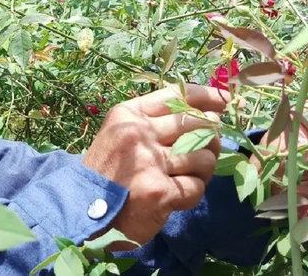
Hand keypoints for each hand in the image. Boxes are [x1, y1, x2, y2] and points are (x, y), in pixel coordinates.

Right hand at [82, 84, 228, 247]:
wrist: (81, 212)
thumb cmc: (106, 173)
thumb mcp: (119, 136)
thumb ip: (154, 123)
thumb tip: (209, 114)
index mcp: (128, 115)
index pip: (177, 95)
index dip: (207, 96)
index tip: (226, 100)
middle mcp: (138, 133)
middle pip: (198, 124)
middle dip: (210, 138)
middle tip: (203, 152)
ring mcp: (149, 162)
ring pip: (204, 156)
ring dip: (203, 170)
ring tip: (186, 177)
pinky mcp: (160, 191)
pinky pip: (196, 187)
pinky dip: (191, 194)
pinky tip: (175, 197)